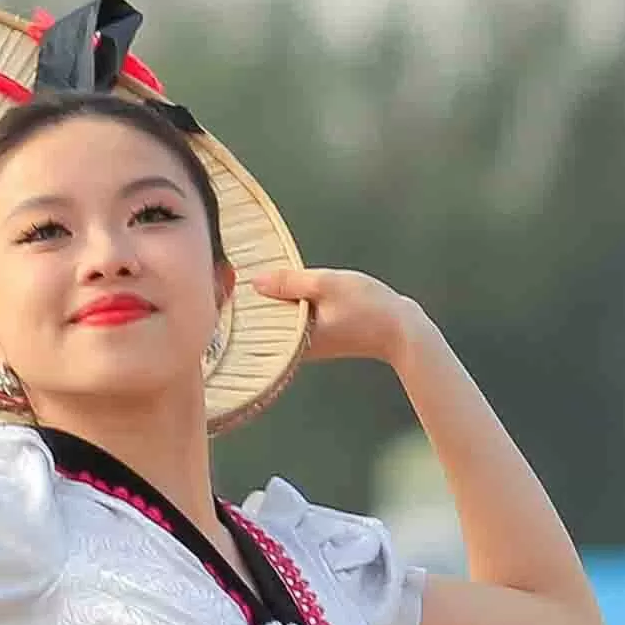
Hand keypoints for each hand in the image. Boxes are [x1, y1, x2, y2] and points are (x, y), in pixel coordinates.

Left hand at [237, 256, 428, 363]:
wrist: (402, 331)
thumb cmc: (368, 308)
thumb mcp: (327, 285)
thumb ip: (290, 282)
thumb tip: (255, 281)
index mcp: (294, 338)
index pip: (255, 324)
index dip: (237, 307)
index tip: (221, 287)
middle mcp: (296, 347)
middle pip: (262, 323)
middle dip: (248, 304)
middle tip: (227, 278)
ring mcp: (306, 344)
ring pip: (276, 321)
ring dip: (267, 303)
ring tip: (248, 280)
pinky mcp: (316, 338)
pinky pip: (290, 320)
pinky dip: (285, 306)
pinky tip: (279, 289)